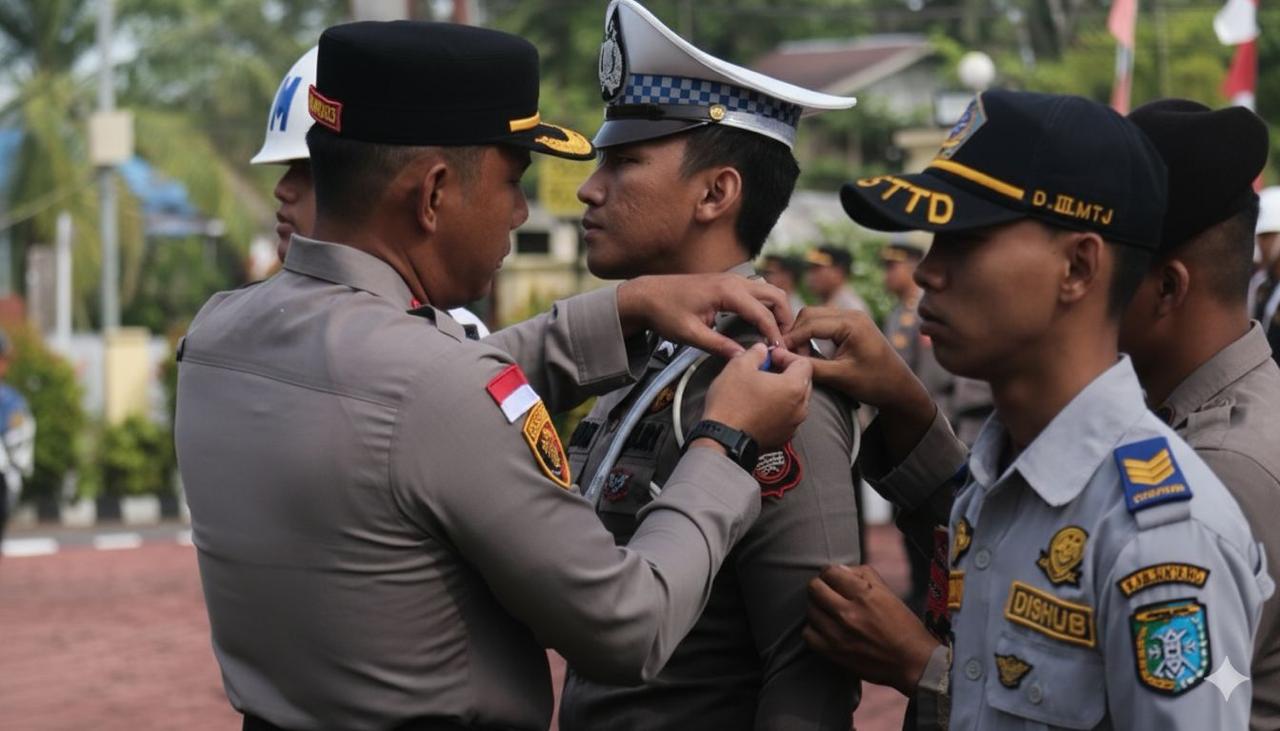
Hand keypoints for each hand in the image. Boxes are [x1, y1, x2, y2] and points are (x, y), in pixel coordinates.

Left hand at [616, 274, 792, 359]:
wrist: (647, 295)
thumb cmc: (665, 312)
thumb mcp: (690, 334)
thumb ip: (718, 346)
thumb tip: (743, 359)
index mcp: (727, 292)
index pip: (763, 313)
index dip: (775, 334)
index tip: (780, 352)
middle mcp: (734, 281)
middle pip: (775, 295)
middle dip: (785, 318)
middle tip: (784, 342)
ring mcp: (732, 279)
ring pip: (768, 290)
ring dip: (777, 310)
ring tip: (776, 334)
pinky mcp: (728, 283)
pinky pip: (757, 291)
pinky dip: (767, 305)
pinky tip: (762, 323)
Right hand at [702, 344, 810, 449]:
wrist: (722, 439)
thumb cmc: (731, 403)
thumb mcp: (739, 365)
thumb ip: (756, 353)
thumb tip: (762, 350)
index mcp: (794, 387)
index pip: (804, 363)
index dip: (786, 355)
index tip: (770, 357)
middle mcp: (800, 408)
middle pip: (803, 382)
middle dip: (787, 373)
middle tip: (766, 370)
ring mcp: (793, 425)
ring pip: (796, 401)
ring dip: (783, 392)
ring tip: (761, 389)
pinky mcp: (783, 437)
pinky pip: (787, 417)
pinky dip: (778, 410)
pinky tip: (759, 407)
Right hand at [774, 308, 936, 460]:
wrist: (899, 388)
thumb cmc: (874, 383)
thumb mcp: (840, 377)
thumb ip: (809, 366)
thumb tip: (778, 357)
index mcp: (852, 323)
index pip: (809, 323)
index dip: (790, 340)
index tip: (777, 356)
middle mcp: (851, 314)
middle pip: (809, 315)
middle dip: (795, 335)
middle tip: (789, 358)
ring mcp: (852, 317)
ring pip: (814, 317)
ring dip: (801, 335)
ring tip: (798, 358)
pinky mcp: (850, 325)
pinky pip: (823, 323)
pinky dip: (811, 335)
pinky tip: (808, 353)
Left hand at [803, 564, 939, 695]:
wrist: (913, 662)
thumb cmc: (903, 625)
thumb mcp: (887, 592)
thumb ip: (863, 574)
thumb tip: (839, 569)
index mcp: (863, 595)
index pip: (829, 572)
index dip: (830, 573)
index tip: (834, 578)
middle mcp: (848, 613)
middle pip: (814, 588)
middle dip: (820, 586)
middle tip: (828, 592)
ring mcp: (838, 634)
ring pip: (810, 610)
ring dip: (817, 608)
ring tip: (829, 612)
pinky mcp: (833, 653)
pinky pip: (808, 634)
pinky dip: (813, 630)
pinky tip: (825, 629)